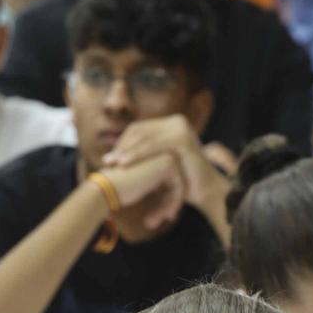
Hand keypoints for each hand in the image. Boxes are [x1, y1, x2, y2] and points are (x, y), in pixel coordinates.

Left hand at [102, 115, 225, 218]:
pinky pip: (154, 146)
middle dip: (122, 147)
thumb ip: (146, 154)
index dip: (123, 143)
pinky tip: (124, 164)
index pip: (140, 129)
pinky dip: (137, 154)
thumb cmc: (183, 180)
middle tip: (107, 161)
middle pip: (140, 131)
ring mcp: (180, 127)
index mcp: (171, 124)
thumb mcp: (162, 162)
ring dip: (126, 151)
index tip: (110, 158)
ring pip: (145, 139)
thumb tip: (119, 151)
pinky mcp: (182, 138)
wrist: (205, 190)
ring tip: (112, 164)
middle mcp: (176, 121)